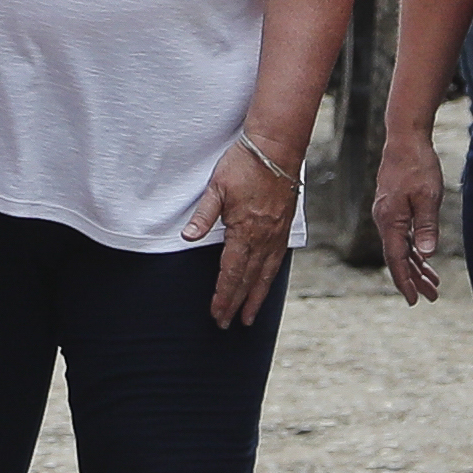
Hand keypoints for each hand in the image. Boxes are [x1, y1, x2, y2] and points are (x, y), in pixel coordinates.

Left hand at [191, 123, 300, 328]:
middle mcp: (264, 238)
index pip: (231, 273)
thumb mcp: (216, 187)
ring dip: (256, 297)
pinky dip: (270, 278)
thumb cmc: (243, 164)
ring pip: (266, 274)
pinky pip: (277, 260)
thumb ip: (203, 215)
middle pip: (248, 279)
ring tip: (249, 317)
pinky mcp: (285, 226)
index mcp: (245, 231)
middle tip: (228, 324)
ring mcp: (277, 234)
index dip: (223, 296)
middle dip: (237, 304)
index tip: (217, 314)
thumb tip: (188, 238)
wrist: (276, 147)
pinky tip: (265, 284)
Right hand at [370, 131, 447, 304]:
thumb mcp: (428, 196)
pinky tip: (424, 258)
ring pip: (401, 247)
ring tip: (432, 283)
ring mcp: (387, 214)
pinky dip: (414, 249)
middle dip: (414, 279)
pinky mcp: (393, 207)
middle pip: (398, 257)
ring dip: (416, 266)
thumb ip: (426, 225)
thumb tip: (426, 253)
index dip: (405, 281)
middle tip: (430, 296)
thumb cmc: (417, 165)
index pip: (396, 259)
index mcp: (390, 220)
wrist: (405, 139)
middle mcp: (384, 219)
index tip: (415, 300)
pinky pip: (402, 235)